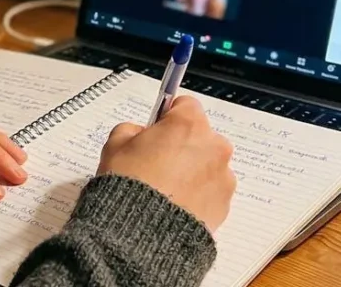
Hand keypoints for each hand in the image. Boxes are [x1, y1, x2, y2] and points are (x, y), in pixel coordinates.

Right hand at [97, 96, 235, 231]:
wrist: (140, 234)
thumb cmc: (129, 185)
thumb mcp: (115, 144)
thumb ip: (132, 130)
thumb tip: (142, 134)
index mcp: (189, 124)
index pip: (185, 105)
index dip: (167, 117)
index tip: (157, 130)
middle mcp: (214, 146)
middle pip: (200, 136)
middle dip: (182, 146)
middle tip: (156, 164)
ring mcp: (223, 177)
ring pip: (207, 165)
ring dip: (192, 172)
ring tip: (165, 190)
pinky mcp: (225, 204)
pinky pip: (211, 192)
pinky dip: (198, 195)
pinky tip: (175, 206)